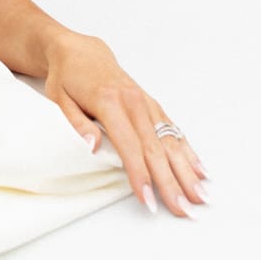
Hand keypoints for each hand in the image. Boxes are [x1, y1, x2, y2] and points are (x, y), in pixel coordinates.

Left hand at [44, 30, 206, 217]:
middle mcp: (133, 102)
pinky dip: (187, 149)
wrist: (81, 51)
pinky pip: (172, 128)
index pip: (128, 147)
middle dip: (171, 182)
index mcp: (109, 102)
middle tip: (185, 209)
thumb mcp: (59, 98)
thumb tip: (92, 146)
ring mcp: (145, 102)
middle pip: (156, 149)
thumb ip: (76, 123)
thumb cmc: (67, 76)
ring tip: (201, 195)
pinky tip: (199, 168)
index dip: (140, 176)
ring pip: (170, 140)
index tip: (149, 201)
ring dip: (186, 170)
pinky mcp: (151, 104)